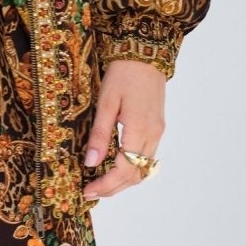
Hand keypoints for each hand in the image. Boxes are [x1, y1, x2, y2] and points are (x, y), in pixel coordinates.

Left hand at [81, 58, 163, 202]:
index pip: (125, 170)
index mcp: (140, 130)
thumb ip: (100, 135)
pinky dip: (131, 169)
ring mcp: (158, 132)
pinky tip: (114, 167)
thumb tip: (91, 162)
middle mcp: (153, 135)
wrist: (146, 53)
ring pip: (143, 169)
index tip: (88, 190)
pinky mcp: (157, 128)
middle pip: (136, 175)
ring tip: (100, 183)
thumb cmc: (124, 74)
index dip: (106, 184)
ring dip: (123, 181)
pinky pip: (146, 158)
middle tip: (90, 191)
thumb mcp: (106, 103)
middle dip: (113, 188)